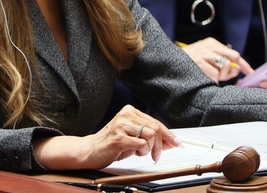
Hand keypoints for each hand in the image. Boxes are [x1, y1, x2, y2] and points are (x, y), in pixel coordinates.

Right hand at [32, 105, 181, 169]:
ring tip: (140, 152)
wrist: (89, 150)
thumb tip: (171, 141)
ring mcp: (121, 125)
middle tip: (157, 155)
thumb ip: (149, 136)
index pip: (155, 121)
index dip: (168, 134)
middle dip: (161, 144)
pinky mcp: (118, 138)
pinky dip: (142, 151)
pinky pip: (141, 144)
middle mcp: (126, 115)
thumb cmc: (111, 144)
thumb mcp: (132, 136)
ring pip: (151, 135)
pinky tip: (135, 152)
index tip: (177, 143)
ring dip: (150, 148)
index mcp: (129, 111)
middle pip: (155, 127)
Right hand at [181, 38, 252, 82]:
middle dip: (232, 71)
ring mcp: (203, 55)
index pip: (234, 54)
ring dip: (220, 76)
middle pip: (232, 60)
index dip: (244, 65)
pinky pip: (215, 76)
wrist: (169, 61)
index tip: (250, 72)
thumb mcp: (206, 55)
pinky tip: (204, 77)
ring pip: (224, 68)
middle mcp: (208, 47)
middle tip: (225, 76)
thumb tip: (237, 71)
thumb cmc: (189, 61)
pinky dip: (212, 80)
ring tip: (209, 75)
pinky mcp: (199, 64)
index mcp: (211, 43)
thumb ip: (221, 61)